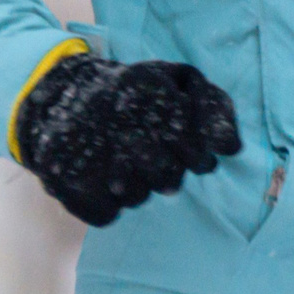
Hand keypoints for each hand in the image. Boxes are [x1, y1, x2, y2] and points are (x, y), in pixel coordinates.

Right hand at [15, 54, 242, 226]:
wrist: (61, 93)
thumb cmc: (134, 92)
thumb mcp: (174, 79)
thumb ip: (212, 106)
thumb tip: (232, 147)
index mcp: (148, 92)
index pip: (196, 150)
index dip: (199, 156)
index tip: (194, 153)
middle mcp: (118, 123)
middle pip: (168, 179)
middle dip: (168, 172)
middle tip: (155, 157)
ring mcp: (90, 155)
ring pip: (138, 196)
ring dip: (138, 185)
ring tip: (124, 160)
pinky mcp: (66, 182)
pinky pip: (107, 214)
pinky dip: (108, 202)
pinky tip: (101, 175)